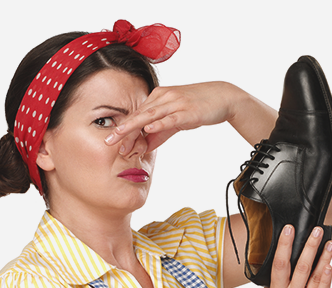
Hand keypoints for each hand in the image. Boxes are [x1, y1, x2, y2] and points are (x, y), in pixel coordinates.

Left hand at [104, 82, 241, 154]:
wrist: (223, 97)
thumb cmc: (199, 107)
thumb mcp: (177, 120)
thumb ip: (161, 132)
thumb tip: (146, 146)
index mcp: (158, 97)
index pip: (137, 115)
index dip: (124, 129)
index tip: (111, 142)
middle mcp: (164, 97)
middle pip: (139, 114)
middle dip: (122, 128)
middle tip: (108, 141)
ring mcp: (175, 102)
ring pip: (150, 115)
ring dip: (134, 126)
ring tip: (120, 135)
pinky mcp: (187, 110)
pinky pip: (170, 117)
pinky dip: (159, 123)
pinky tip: (149, 129)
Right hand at [264, 225, 331, 287]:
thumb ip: (272, 282)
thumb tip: (275, 259)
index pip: (280, 264)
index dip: (285, 245)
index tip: (289, 229)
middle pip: (300, 267)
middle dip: (309, 246)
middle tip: (316, 230)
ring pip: (315, 277)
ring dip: (324, 257)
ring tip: (330, 243)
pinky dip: (327, 278)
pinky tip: (330, 266)